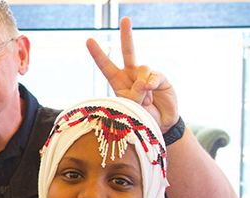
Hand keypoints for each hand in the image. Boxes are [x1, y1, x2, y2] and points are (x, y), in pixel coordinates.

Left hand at [86, 17, 178, 131]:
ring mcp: (146, 75)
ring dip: (141, 87)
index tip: (89, 39)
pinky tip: (151, 89)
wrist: (159, 124)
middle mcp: (131, 74)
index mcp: (117, 81)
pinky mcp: (160, 78)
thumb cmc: (137, 117)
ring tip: (144, 101)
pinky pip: (153, 75)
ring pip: (142, 69)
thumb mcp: (129, 109)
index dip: (98, 53)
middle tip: (125, 19)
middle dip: (127, 35)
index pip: (106, 65)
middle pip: (129, 51)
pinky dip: (152, 82)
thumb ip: (133, 96)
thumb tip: (143, 81)